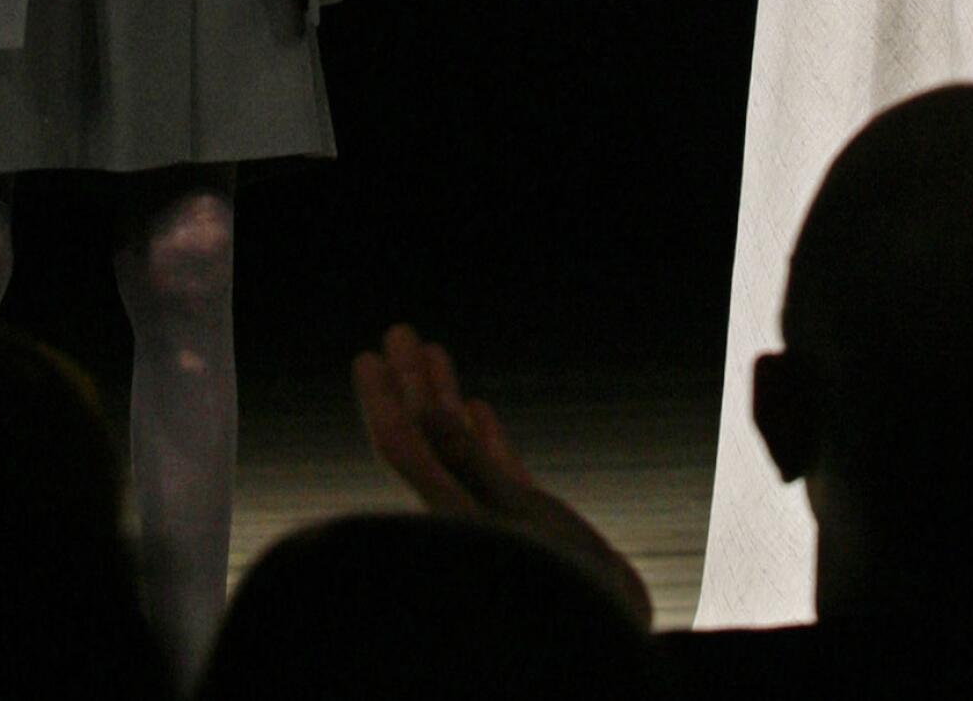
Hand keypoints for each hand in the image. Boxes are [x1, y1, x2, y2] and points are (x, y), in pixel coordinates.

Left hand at [353, 323, 651, 632]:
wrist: (604, 641)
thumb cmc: (556, 589)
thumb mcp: (507, 523)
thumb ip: (463, 467)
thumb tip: (422, 410)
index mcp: (446, 517)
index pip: (402, 447)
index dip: (382, 401)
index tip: (367, 358)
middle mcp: (461, 513)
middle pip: (424, 437)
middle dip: (411, 385)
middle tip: (399, 332)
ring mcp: (493, 518)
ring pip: (458, 448)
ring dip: (443, 400)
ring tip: (435, 353)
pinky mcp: (526, 525)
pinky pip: (495, 471)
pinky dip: (483, 437)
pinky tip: (479, 408)